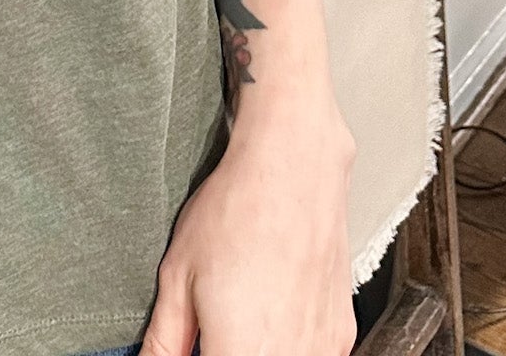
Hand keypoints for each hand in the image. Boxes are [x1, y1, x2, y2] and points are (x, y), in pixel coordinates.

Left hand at [140, 104, 357, 355]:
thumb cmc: (236, 210)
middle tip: (209, 328)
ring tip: (238, 313)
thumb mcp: (177, 274)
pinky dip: (285, 345)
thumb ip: (165, 337)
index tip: (190, 345)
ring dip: (255, 349)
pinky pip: (309, 355)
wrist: (292, 168)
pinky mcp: (340, 334)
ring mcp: (322, 349)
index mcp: (242, 351)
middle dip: (224, 349)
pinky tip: (267, 314)